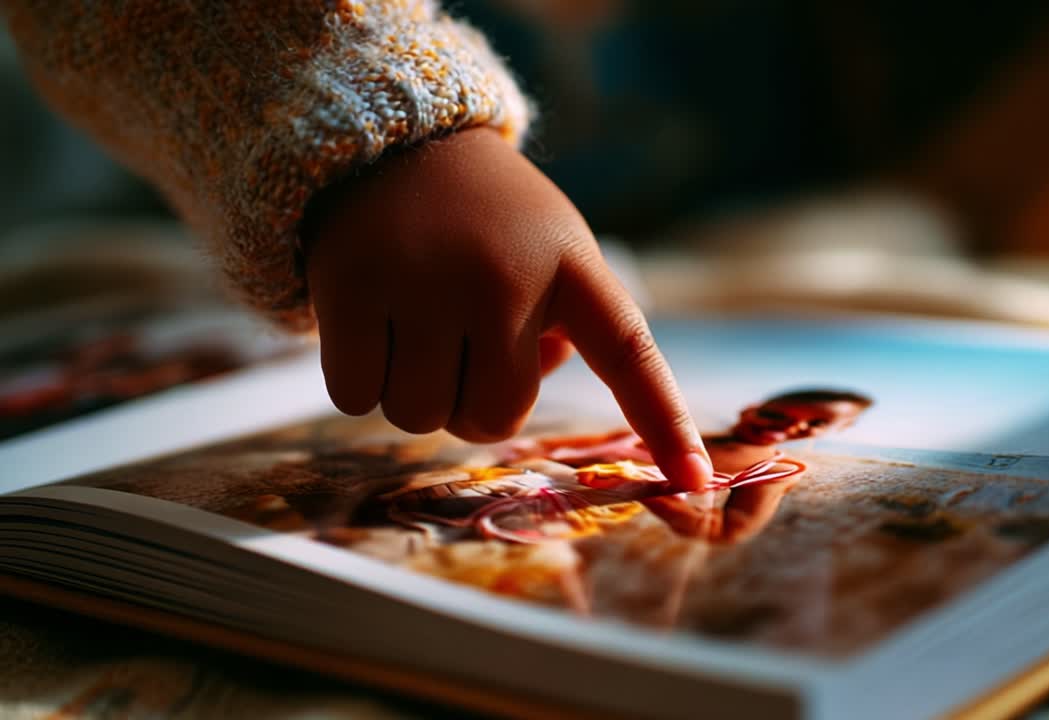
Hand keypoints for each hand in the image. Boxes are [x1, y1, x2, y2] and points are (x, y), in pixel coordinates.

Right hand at [303, 128, 711, 489]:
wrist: (393, 142)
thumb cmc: (488, 222)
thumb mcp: (551, 252)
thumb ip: (560, 332)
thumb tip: (504, 407)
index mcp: (571, 265)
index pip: (629, 352)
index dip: (663, 421)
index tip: (695, 482)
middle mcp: (502, 275)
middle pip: (493, 418)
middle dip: (474, 404)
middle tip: (463, 349)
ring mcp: (423, 281)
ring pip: (420, 417)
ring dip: (415, 394)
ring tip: (416, 329)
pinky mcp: (350, 287)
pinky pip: (357, 398)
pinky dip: (361, 382)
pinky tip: (370, 327)